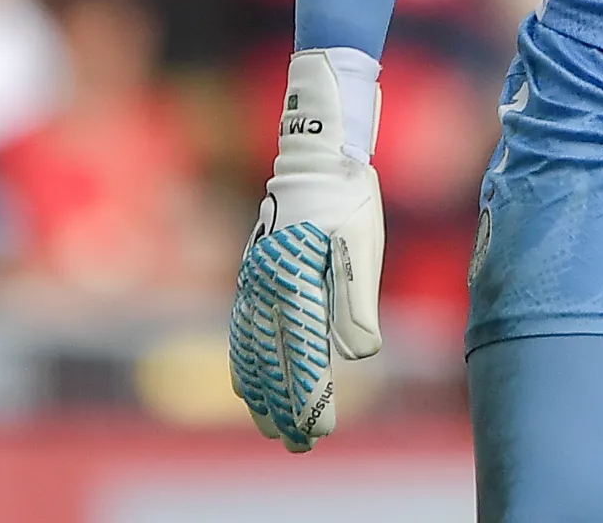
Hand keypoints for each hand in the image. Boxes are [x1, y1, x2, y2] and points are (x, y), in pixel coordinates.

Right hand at [230, 49, 383, 451]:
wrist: (314, 156)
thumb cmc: (348, 200)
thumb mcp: (362, 245)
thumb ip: (356, 301)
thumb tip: (361, 354)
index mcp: (297, 284)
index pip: (304, 358)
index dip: (312, 399)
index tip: (321, 432)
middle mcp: (268, 287)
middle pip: (271, 363)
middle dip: (282, 407)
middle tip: (297, 445)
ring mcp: (254, 281)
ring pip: (250, 349)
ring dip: (258, 391)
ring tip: (267, 425)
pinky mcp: (252, 274)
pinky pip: (240, 327)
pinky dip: (241, 359)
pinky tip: (243, 379)